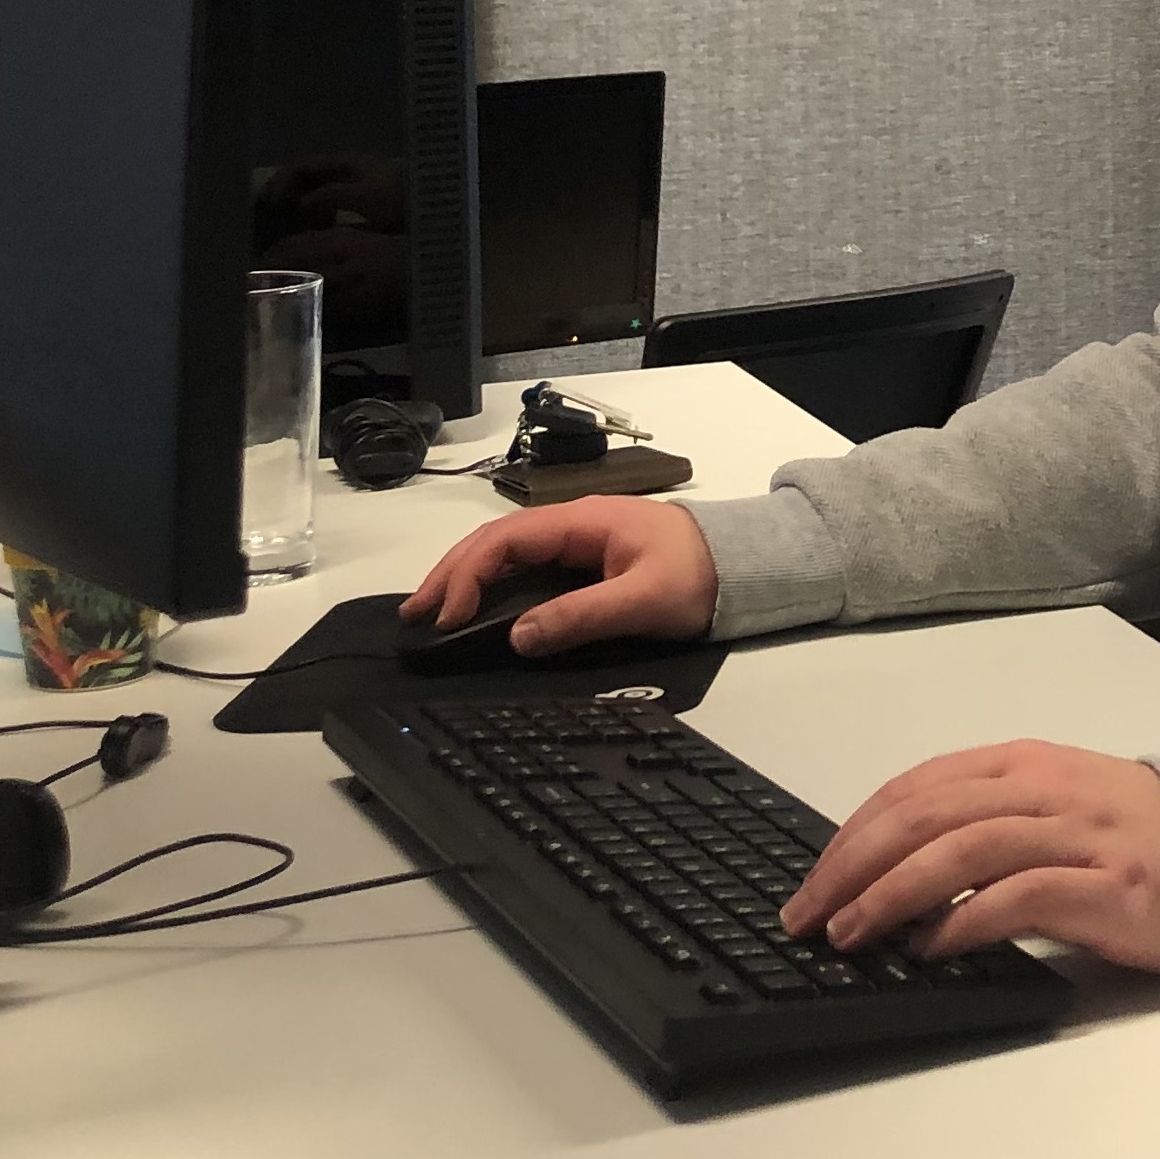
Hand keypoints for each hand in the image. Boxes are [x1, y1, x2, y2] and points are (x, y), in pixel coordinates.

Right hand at [399, 497, 718, 653]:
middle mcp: (573, 524)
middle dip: (452, 574)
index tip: (446, 615)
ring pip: (508, 554)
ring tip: (433, 613)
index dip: (468, 574)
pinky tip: (479, 608)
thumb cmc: (700, 573)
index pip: (506, 540)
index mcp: (583, 521)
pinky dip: (495, 586)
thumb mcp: (643, 599)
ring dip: (468, 579)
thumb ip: (582, 617)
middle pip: (496, 543)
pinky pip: (528, 568)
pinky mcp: (586, 560)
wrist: (744, 563)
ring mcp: (579, 541)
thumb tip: (519, 637)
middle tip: (415, 615)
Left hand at [781, 740, 1159, 975]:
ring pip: (962, 848)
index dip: (853, 832)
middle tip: (808, 915)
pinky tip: (933, 948)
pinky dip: (967, 920)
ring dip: (894, 893)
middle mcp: (1043, 789)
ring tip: (851, 934)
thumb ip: (984, 822)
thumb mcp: (1053, 806)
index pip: (916, 786)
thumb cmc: (1136, 837)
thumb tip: (892, 870)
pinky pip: (1021, 895)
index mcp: (1023, 764)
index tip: (811, 880)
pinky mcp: (1107, 886)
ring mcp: (1077, 835)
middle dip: (853, 865)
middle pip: (925, 814)